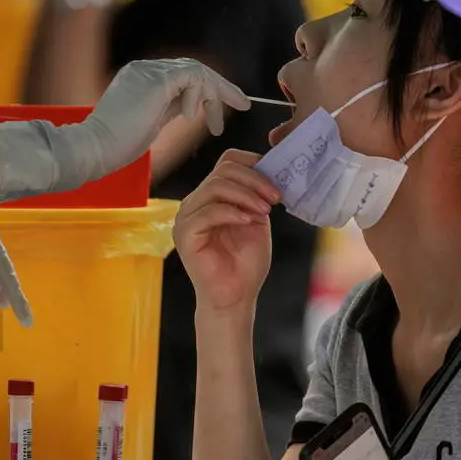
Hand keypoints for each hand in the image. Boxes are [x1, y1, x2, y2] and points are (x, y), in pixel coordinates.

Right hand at [0, 59, 250, 197]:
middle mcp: (145, 69)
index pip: (185, 76)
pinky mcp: (155, 80)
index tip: (222, 112)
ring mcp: (149, 71)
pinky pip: (192, 78)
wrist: (94, 149)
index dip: (209, 91)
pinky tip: (191, 119)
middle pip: (194, 69)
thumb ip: (169, 109)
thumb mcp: (150, 124)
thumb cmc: (116, 148)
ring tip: (217, 124)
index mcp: (143, 78)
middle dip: (221, 88)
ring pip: (197, 71)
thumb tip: (192, 108)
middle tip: (244, 104)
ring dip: (215, 95)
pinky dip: (198, 98)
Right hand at [175, 151, 279, 312]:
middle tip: (274, 198)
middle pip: (223, 171)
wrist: (236, 296)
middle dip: (254, 180)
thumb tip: (270, 172)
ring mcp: (186, 218)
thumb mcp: (257, 220)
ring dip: (246, 195)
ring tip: (264, 211)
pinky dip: (232, 212)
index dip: (252, 163)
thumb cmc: (245, 263)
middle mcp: (195, 203)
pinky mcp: (185, 235)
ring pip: (215, 187)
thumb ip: (257, 196)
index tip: (276, 176)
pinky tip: (248, 221)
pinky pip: (208, 212)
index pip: (226, 163)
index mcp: (211, 197)